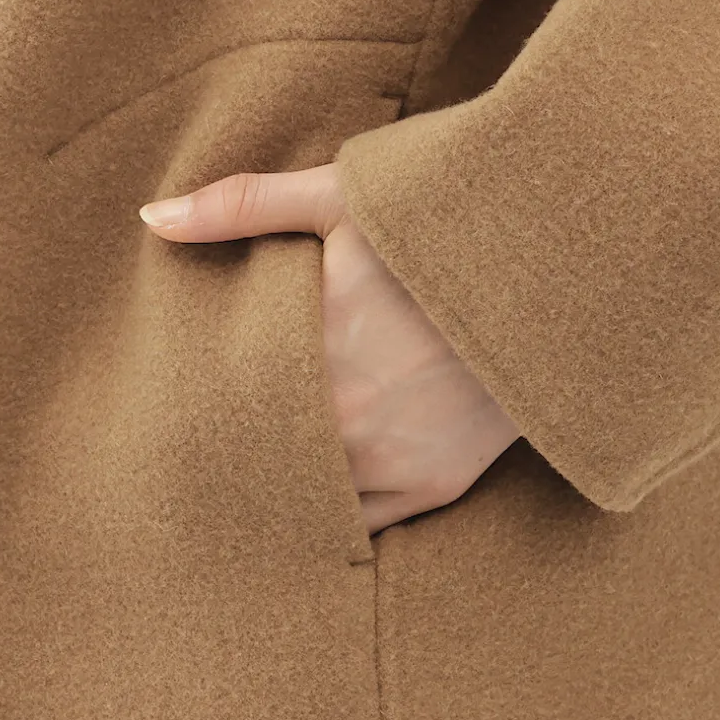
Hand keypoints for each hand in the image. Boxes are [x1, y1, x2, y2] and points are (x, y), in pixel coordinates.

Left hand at [139, 163, 520, 534]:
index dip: (192, 414)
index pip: (219, 405)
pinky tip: (319, 492)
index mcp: (309, 347)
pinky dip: (335, 511)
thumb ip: (244, 205)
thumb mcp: (345, 196)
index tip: (171, 416)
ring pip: (304, 498)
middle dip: (231, 457)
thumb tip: (151, 217)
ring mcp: (393, 461)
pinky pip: (363, 523)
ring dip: (282, 487)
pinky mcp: (437, 483)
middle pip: (256, 459)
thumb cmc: (448, 224)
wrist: (568, 268)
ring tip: (260, 475)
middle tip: (197, 461)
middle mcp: (345, 419)